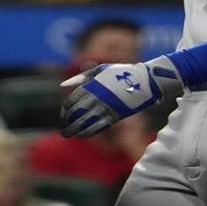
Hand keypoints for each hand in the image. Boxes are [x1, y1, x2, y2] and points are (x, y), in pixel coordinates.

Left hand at [60, 56, 182, 137]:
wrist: (143, 80)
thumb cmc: (120, 73)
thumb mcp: (99, 70)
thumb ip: (80, 77)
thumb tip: (63, 85)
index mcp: (91, 86)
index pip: (71, 102)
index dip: (65, 110)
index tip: (64, 115)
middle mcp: (96, 98)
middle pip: (75, 115)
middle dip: (67, 123)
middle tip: (63, 129)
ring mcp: (105, 108)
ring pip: (85, 123)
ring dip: (74, 131)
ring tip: (68, 134)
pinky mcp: (115, 116)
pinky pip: (98, 127)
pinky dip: (88, 133)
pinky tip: (83, 135)